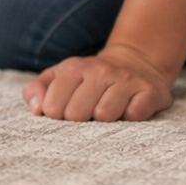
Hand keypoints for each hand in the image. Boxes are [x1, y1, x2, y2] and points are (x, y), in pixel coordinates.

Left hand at [22, 44, 173, 121]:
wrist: (135, 63)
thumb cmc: (88, 79)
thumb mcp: (57, 77)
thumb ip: (35, 90)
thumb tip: (36, 109)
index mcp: (73, 68)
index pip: (52, 107)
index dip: (57, 116)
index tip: (65, 112)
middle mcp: (100, 71)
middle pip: (77, 114)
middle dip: (80, 121)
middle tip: (88, 113)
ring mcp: (126, 80)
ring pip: (105, 116)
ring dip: (105, 121)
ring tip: (108, 109)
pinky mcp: (149, 92)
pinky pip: (134, 116)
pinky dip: (130, 119)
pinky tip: (128, 108)